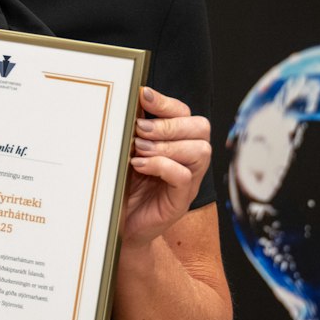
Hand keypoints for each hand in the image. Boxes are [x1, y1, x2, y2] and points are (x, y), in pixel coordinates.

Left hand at [123, 85, 211, 249]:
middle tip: (140, 128)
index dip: (166, 102)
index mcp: (178, 143)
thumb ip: (133, 130)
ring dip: (167, 145)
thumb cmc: (124, 185)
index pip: (186, 114)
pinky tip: (140, 166)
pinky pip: (184, 177)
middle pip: (200, 127)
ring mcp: (188, 181)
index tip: (143, 95)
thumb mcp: (127, 152)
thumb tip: (126, 102)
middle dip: (169, 123)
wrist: (118, 225)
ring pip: (199, 150)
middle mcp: (189, 160)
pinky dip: (162, 166)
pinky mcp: (180, 201)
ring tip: (139, 149)